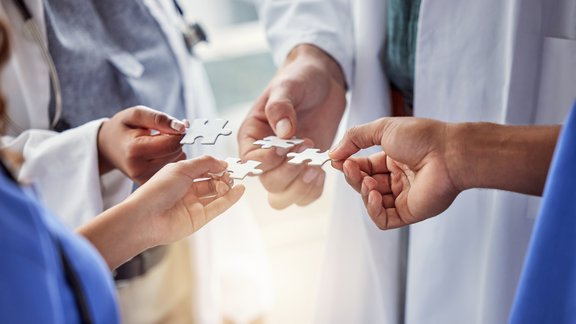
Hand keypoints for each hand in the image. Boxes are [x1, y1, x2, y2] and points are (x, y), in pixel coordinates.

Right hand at [97, 106, 187, 183]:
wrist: (106, 147)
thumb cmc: (122, 128)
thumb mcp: (136, 115)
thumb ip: (159, 119)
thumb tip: (182, 127)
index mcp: (135, 150)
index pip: (171, 143)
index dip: (180, 132)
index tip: (180, 124)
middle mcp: (140, 169)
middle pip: (176, 152)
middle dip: (176, 139)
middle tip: (165, 132)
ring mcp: (144, 179)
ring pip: (177, 161)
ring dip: (174, 149)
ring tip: (158, 143)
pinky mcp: (149, 183)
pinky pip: (173, 168)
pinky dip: (171, 158)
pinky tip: (158, 153)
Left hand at [128, 155, 244, 245]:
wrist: (145, 218)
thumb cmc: (157, 190)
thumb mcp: (182, 168)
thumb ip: (205, 163)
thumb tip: (222, 163)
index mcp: (180, 176)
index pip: (204, 168)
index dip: (216, 166)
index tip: (228, 164)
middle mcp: (187, 190)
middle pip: (212, 182)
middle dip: (223, 177)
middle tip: (232, 174)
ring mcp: (194, 205)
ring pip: (216, 194)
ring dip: (227, 187)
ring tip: (235, 181)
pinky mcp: (199, 219)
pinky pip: (218, 207)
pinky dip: (230, 199)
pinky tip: (239, 190)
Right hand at [238, 44, 346, 208]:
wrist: (323, 82)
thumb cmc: (300, 79)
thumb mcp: (288, 86)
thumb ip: (281, 106)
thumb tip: (284, 131)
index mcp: (252, 137)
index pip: (250, 162)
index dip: (266, 161)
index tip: (286, 147)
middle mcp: (266, 156)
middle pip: (268, 184)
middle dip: (289, 173)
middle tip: (307, 148)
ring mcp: (286, 166)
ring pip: (284, 197)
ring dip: (300, 188)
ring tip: (315, 166)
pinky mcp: (306, 170)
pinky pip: (305, 196)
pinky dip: (313, 190)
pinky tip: (322, 171)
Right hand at [330, 118, 461, 229]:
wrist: (448, 152)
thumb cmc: (421, 137)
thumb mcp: (382, 128)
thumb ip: (355, 137)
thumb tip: (333, 153)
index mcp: (393, 158)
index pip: (363, 166)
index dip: (348, 164)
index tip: (335, 160)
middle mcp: (398, 178)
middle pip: (364, 184)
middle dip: (353, 176)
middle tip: (349, 167)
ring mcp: (404, 196)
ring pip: (371, 202)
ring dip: (363, 192)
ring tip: (368, 182)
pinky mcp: (410, 212)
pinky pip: (383, 219)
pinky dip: (373, 210)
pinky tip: (374, 196)